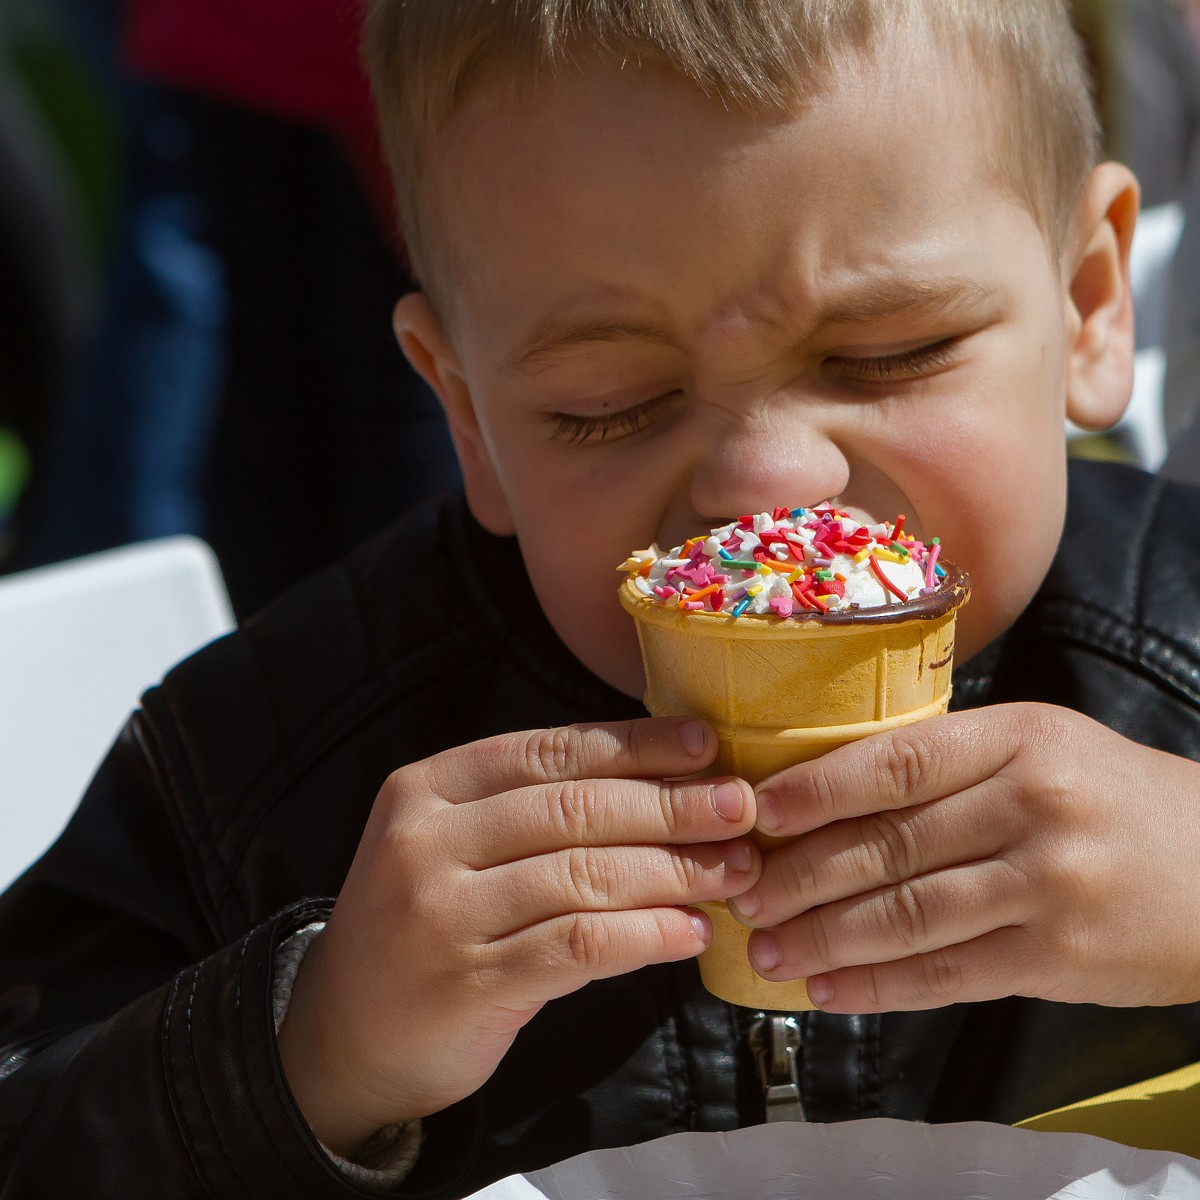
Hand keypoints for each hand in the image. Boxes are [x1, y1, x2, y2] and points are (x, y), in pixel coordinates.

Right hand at [277, 717, 757, 1153]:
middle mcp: (427, 841)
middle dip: (671, 805)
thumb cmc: (428, 925)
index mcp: (428, 788)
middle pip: (575, 808)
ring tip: (735, 872)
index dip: (637, 745)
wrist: (345, 1033)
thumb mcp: (456, 847)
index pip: (551, 750)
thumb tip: (665, 780)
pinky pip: (580, 945)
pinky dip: (647, 935)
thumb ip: (535, 811)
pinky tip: (690, 932)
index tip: (706, 746)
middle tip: (741, 808)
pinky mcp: (468, 983)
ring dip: (673, 871)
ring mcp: (442, 913)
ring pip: (585, 875)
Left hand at [726, 702, 1199, 1013]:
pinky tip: (831, 987)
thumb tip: (827, 793)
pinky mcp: (1060, 957)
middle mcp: (1032, 806)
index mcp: (1018, 739)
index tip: (758, 812)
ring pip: (909, 914)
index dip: (817, 790)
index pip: (896, 762)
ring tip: (768, 949)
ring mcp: (1049, 885)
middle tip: (743, 894)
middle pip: (890, 843)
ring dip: (826, 937)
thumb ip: (949, 764)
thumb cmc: (1111, 797)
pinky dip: (880, 986)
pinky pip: (949, 973)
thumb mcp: (1041, 747)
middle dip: (802, 874)